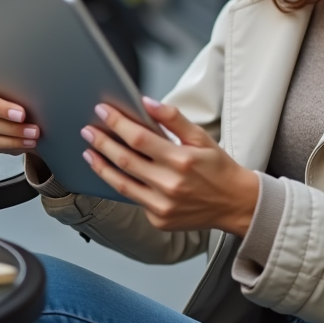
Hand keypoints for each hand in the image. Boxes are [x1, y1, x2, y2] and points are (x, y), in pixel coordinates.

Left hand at [83, 98, 259, 235]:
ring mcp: (162, 206)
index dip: (117, 123)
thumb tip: (147, 102)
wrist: (235, 204)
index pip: (139, 138)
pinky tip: (112, 172)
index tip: (102, 111)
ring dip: (102, 166)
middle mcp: (170, 185)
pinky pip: (134, 200)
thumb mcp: (201, 137)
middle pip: (125, 160)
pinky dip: (121, 185)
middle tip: (88, 130)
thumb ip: (173, 119)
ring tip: (89, 152)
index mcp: (181, 160)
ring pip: (121, 184)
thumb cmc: (218, 168)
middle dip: (102, 143)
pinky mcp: (159, 220)